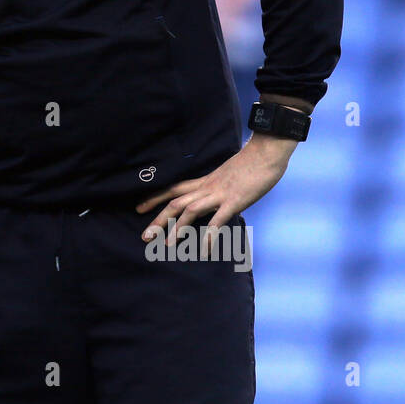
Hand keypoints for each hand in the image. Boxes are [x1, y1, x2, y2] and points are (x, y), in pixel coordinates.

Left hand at [135, 133, 297, 251]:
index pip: (173, 189)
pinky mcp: (234, 201)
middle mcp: (207, 187)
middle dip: (158, 220)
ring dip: (177, 229)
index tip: (139, 208)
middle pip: (175, 203)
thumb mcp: (227, 175)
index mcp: (205, 181)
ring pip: (190, 211)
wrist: (265, 152)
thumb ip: (217, 187)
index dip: (155, 198)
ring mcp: (219, 194)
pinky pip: (217, 221)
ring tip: (167, 245)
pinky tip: (204, 251)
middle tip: (144, 237)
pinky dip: (209, 237)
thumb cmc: (250, 164)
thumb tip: (213, 200)